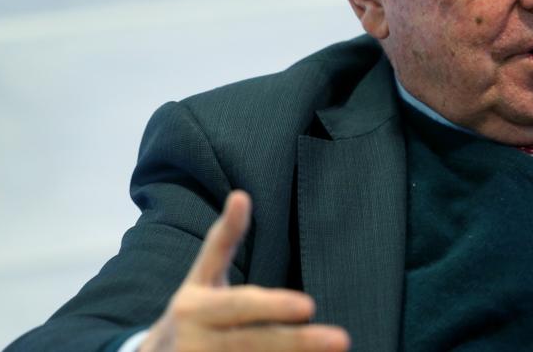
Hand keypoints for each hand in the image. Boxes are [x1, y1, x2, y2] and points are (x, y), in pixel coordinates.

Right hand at [141, 190, 349, 350]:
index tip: (310, 305)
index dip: (273, 307)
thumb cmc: (192, 311)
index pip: (239, 306)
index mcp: (194, 307)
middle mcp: (196, 342)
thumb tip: (241, 195)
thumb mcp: (201, 275)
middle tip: (340, 339)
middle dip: (297, 342)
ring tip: (333, 351)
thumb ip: (224, 240)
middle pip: (253, 343)